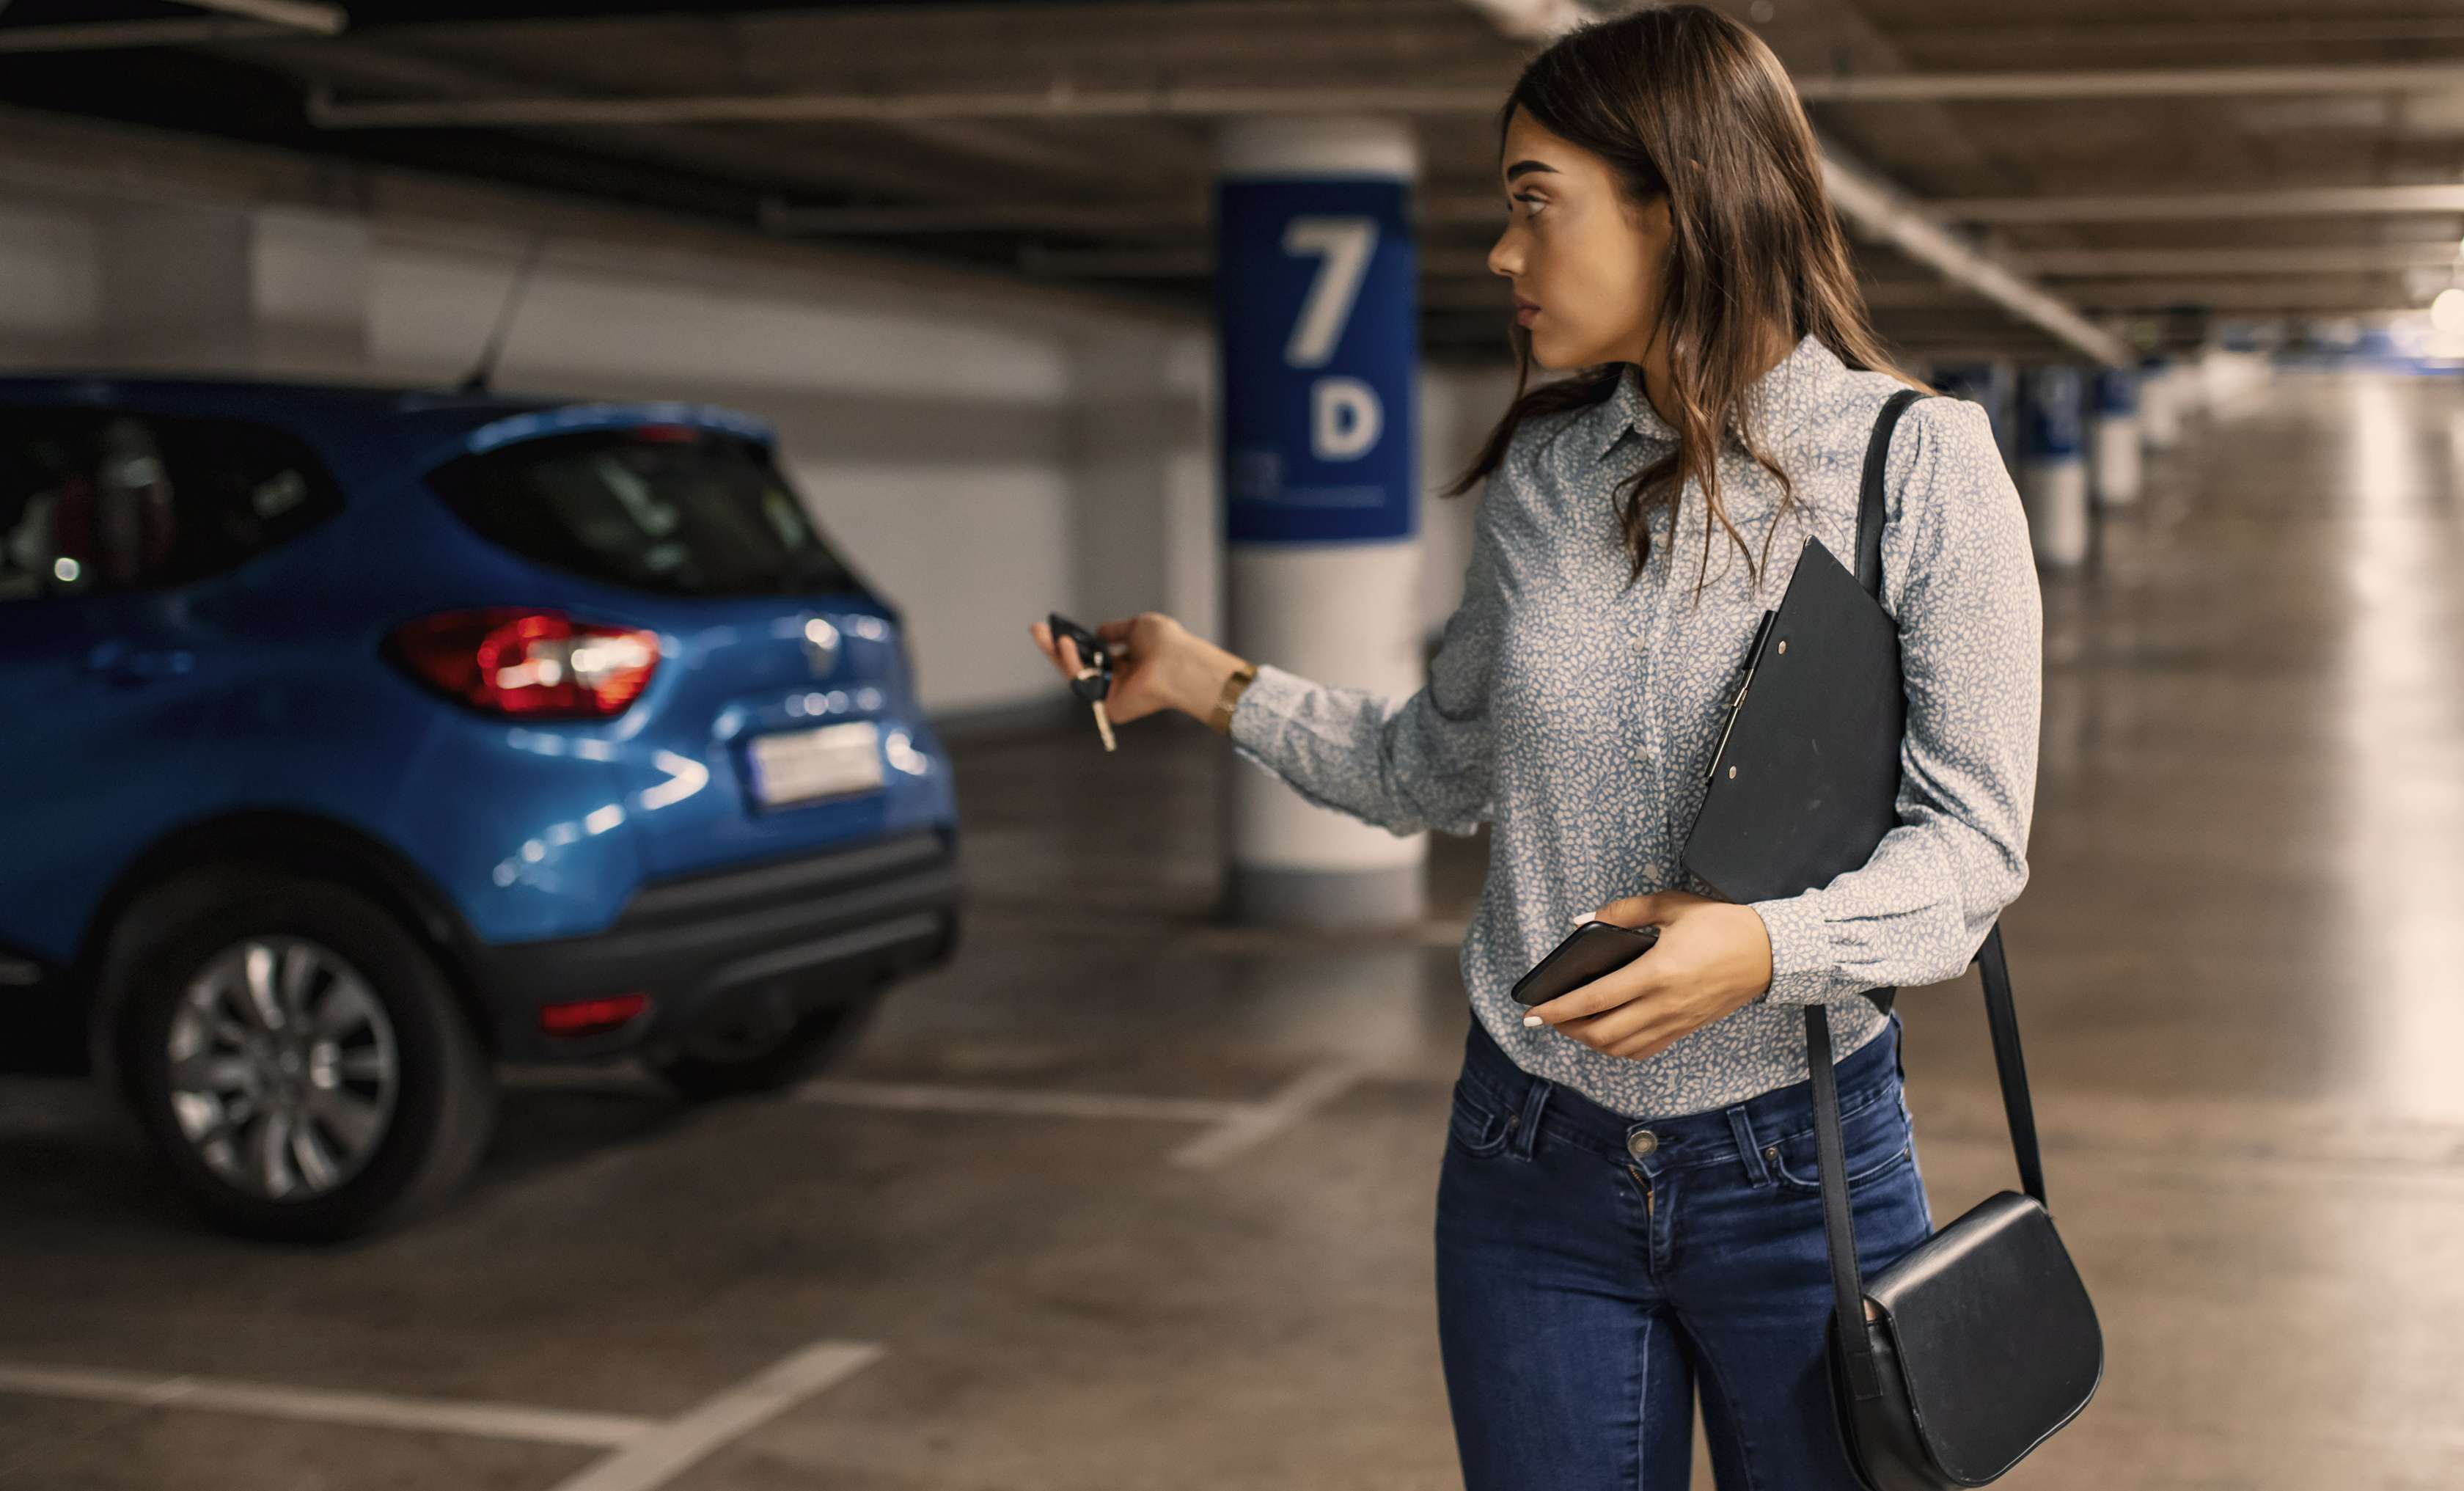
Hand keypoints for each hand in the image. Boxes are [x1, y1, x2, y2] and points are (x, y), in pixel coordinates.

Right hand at [1027, 612, 1247, 726]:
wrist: (1179, 663)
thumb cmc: (1167, 643)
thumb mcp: (1139, 626)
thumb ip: (1117, 630)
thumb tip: (1098, 631)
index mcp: (1128, 663)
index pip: (1093, 655)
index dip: (1074, 643)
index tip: (1056, 628)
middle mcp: (1119, 681)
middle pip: (1079, 666)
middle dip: (1055, 648)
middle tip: (1036, 629)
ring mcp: (1112, 695)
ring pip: (1076, 675)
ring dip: (1058, 654)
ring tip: (1046, 634)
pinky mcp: (1108, 707)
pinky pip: (1084, 684)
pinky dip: (1072, 664)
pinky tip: (1064, 645)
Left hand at [1521, 890, 1773, 1061]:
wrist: (1771, 952)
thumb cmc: (1721, 924)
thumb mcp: (1671, 905)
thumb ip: (1622, 910)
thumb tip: (1580, 920)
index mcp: (1657, 972)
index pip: (1594, 998)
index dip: (1558, 1009)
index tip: (1532, 1012)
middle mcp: (1664, 1004)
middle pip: (1602, 1032)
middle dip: (1566, 1030)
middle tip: (1546, 1019)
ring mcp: (1676, 1021)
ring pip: (1620, 1047)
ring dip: (1589, 1041)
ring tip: (1572, 1025)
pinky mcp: (1686, 1029)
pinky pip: (1644, 1049)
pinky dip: (1618, 1047)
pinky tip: (1606, 1033)